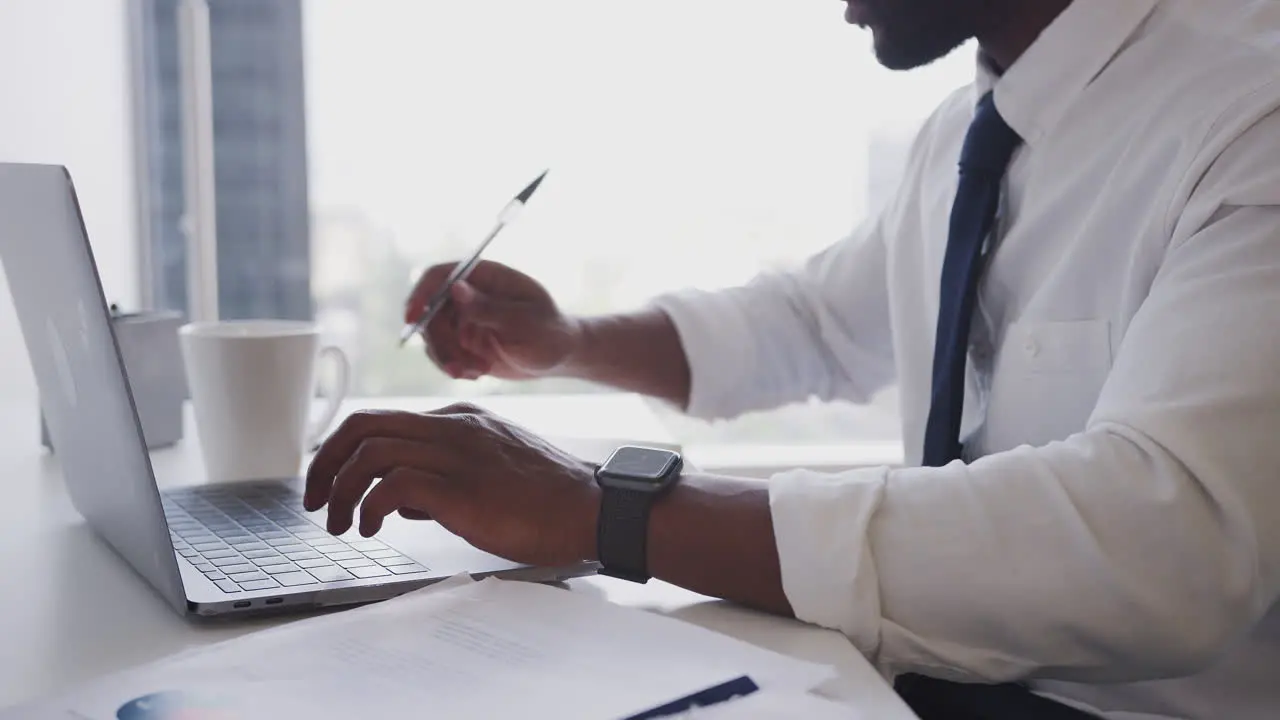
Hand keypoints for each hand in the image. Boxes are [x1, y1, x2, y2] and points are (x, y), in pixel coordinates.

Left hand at [302, 403, 600, 567]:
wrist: (593, 507)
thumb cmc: (550, 499)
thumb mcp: (492, 473)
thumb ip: (447, 478)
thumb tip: (402, 502)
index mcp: (460, 421)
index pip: (383, 420)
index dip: (345, 451)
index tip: (332, 482)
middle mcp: (452, 428)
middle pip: (362, 425)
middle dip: (324, 463)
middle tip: (314, 499)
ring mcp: (456, 454)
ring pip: (369, 452)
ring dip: (339, 490)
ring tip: (339, 523)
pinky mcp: (461, 488)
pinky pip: (391, 486)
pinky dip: (368, 507)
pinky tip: (371, 529)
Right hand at [405, 260, 581, 380]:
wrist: (559, 356)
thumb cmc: (550, 333)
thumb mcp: (523, 322)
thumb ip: (488, 307)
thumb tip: (455, 288)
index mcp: (484, 276)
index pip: (440, 276)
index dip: (421, 293)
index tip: (411, 319)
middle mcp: (468, 294)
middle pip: (430, 311)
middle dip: (439, 342)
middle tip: (457, 367)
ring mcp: (463, 318)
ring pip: (433, 337)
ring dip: (447, 358)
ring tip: (476, 372)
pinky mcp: (462, 341)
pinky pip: (442, 353)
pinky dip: (454, 367)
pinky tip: (479, 373)